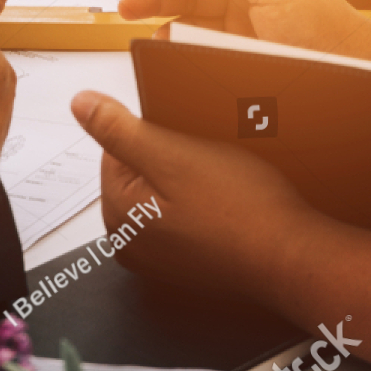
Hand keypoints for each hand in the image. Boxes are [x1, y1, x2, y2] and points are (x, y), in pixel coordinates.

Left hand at [70, 91, 328, 300]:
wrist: (290, 258)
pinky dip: (200, 208)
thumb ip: (119, 130)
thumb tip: (80, 104)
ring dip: (187, 183)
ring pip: (162, 196)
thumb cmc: (240, 208)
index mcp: (117, 212)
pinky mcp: (184, 267)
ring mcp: (156, 259)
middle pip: (138, 174)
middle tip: (211, 166)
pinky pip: (182, 220)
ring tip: (223, 186)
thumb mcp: (173, 155)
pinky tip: (226, 208)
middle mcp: (128, 242)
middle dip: (171, 161)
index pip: (117, 150)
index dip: (156, 136)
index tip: (189, 144)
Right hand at [118, 0, 370, 57]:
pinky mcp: (238, 55)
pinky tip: (165, 43)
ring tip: (137, 23)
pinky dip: (178, 44)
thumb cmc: (323, 26)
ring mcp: (240, 27)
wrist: (351, 71)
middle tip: (125, 3)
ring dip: (161, 17)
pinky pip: (199, 46)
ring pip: (189, 17)